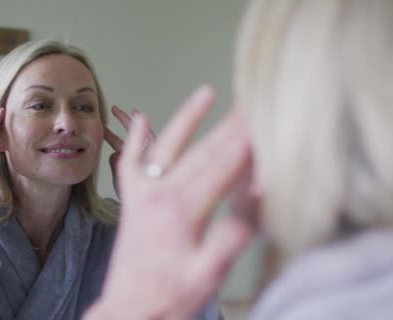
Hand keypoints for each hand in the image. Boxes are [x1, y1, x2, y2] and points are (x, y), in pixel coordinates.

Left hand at [86, 86, 256, 319]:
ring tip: (205, 94)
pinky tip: (140, 119)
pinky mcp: (133, 203)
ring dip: (188, 119)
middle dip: (230, 126)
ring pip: (169, 148)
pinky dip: (135, 140)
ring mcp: (144, 195)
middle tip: (249, 103)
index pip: (224, 168)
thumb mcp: (205, 279)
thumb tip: (252, 209)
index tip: (264, 121)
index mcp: (183, 211)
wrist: (128, 313)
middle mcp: (161, 195)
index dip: (248, 144)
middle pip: (204, 152)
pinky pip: (130, 164)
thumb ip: (228, 241)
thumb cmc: (167, 300)